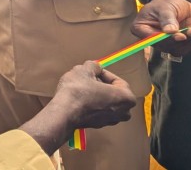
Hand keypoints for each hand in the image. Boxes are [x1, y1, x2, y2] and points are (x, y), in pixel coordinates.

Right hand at [21, 61, 135, 154]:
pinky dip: (92, 103)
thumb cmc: (78, 92)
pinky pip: (98, 110)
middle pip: (114, 93)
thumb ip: (94, 66)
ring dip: (96, 94)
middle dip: (102, 85)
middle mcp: (122, 112)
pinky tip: (80, 98)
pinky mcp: (97, 125)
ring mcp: (110, 121)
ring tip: (83, 87)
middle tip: (89, 78)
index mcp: (125, 98)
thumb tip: (95, 67)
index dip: (104, 73)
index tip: (94, 71)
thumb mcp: (85, 70)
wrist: (64, 112)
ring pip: (106, 102)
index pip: (118, 81)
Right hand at [132, 0, 190, 56]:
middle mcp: (155, 40)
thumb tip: (170, 31)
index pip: (153, 39)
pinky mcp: (183, 46)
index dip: (167, 40)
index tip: (180, 36)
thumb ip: (167, 18)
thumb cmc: (166, 3)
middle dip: (182, 41)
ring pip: (180, 51)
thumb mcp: (165, 7)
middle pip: (167, 48)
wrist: (179, 3)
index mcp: (143, 29)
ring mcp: (170, 44)